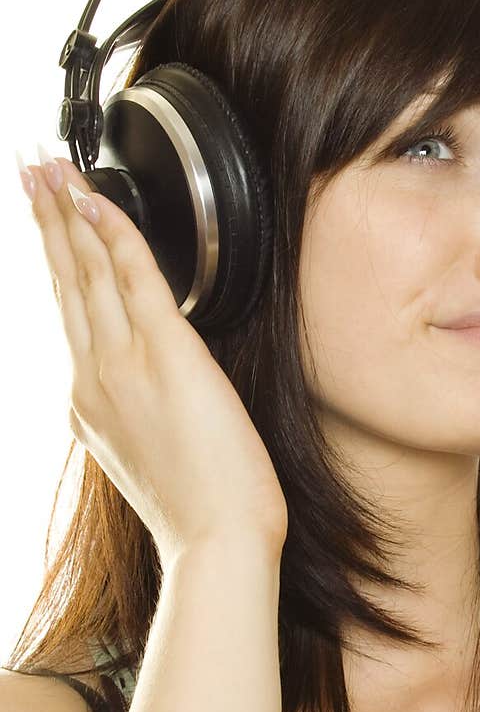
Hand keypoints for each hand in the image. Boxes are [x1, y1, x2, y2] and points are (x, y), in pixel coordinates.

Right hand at [21, 149, 288, 565]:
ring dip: (69, 211)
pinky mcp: (167, 355)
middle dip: (46, 220)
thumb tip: (147, 392)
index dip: (54, 262)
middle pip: (65, 283)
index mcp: (90, 405)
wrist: (216, 544)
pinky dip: (115, 233)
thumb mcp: (149, 459)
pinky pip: (136, 277)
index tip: (44, 223)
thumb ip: (134, 416)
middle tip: (30, 170)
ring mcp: (123, 365)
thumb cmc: (200, 511)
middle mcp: (93, 379)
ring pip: (89, 272)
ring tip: (49, 167)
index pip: (70, 316)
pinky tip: (99, 201)